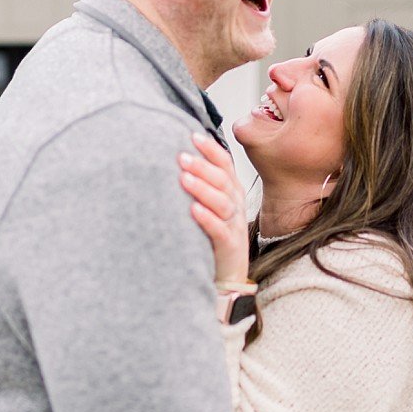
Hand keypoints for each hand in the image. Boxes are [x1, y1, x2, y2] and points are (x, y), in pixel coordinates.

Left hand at [178, 132, 249, 282]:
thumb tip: (177, 159)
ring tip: (184, 179)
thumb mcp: (209, 206)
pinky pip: (220, 230)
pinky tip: (193, 210)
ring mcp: (234, 225)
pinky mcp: (230, 246)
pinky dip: (207, 219)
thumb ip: (200, 185)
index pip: (225, 164)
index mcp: (231, 192)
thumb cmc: (211, 236)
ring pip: (222, 203)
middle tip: (181, 157)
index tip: (192, 136)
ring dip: (202, 189)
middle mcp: (235, 205)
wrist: (226, 275)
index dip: (210, 150)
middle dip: (202, 167)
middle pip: (223, 180)